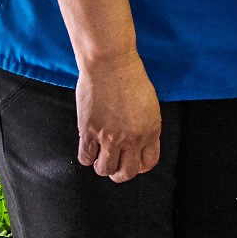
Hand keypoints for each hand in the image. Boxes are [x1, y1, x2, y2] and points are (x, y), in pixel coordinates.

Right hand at [75, 53, 161, 182]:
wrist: (111, 64)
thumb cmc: (131, 79)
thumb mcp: (149, 105)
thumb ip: (145, 127)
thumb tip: (137, 143)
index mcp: (151, 130)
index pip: (149, 163)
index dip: (140, 166)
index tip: (133, 161)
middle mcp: (132, 138)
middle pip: (126, 173)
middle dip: (120, 173)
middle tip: (115, 164)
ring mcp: (110, 137)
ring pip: (105, 169)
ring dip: (102, 166)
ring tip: (101, 156)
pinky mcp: (89, 131)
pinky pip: (85, 158)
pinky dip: (87, 157)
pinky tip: (89, 148)